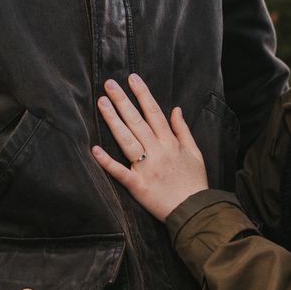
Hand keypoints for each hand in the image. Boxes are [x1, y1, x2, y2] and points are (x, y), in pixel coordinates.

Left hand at [92, 73, 208, 221]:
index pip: (154, 112)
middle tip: (109, 84)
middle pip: (137, 121)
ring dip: (113, 121)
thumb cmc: (194, 181)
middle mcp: (157, 151)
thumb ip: (183, 130)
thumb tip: (176, 109)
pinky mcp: (137, 186)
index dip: (142, 94)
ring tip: (102, 104)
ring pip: (127, 140)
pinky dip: (107, 162)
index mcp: (170, 142)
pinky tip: (95, 149)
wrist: (194, 210)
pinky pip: (120, 172)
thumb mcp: (195, 152)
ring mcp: (146, 168)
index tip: (132, 78)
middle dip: (122, 101)